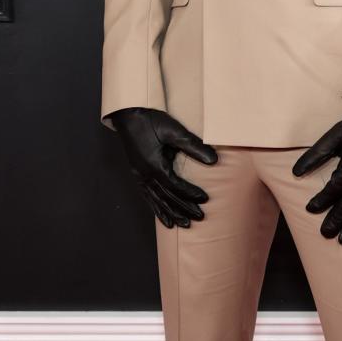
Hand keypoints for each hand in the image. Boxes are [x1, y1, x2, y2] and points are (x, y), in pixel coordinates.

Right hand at [109, 106, 217, 227]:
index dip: (190, 194)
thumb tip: (214, 160)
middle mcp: (145, 175)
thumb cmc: (151, 120)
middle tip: (199, 218)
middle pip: (167, 197)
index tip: (205, 199)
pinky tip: (164, 219)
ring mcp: (139, 176)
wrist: (128, 115)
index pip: (175, 186)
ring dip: (171, 213)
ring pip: (157, 200)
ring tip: (184, 225)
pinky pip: (147, 196)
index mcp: (154, 165)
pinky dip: (156, 208)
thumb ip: (193, 146)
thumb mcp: (174, 131)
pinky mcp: (137, 175)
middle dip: (184, 208)